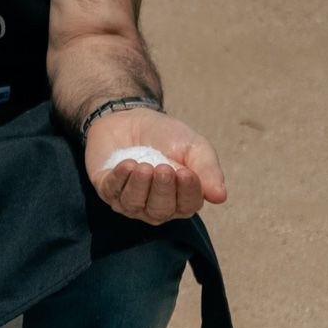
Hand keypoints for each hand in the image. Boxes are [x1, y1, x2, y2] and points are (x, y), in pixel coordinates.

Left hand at [84, 109, 226, 224]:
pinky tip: (127, 164)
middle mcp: (154, 205)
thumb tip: (220, 197)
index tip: (186, 173)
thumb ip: (208, 170)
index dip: (187, 193)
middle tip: (163, 168)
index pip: (187, 206)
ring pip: (134, 205)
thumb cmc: (166, 136)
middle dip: (162, 190)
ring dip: (139, 186)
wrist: (132, 117)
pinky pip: (111, 192)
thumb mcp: (194, 147)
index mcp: (181, 198)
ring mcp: (128, 200)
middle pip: (160, 210)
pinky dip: (119, 180)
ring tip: (144, 166)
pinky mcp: (106, 189)